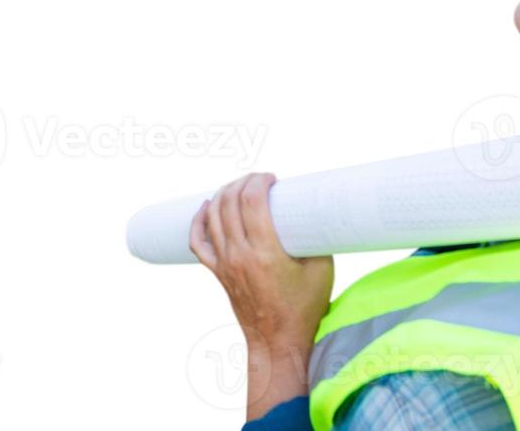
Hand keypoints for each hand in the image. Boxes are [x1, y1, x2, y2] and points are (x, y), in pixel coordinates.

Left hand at [190, 173, 334, 418]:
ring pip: (213, 217)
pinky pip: (198, 241)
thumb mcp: (322, 271)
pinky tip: (207, 206)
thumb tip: (314, 213)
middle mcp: (240, 255)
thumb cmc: (304, 308)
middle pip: (230, 203)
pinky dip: (199, 220)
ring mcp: (224, 264)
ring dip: (224, 194)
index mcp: (265, 253)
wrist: (278, 342)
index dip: (258, 182)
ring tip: (239, 186)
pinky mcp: (217, 272)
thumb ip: (317, 240)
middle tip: (258, 179)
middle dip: (242, 182)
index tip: (271, 178)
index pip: (252, 202)